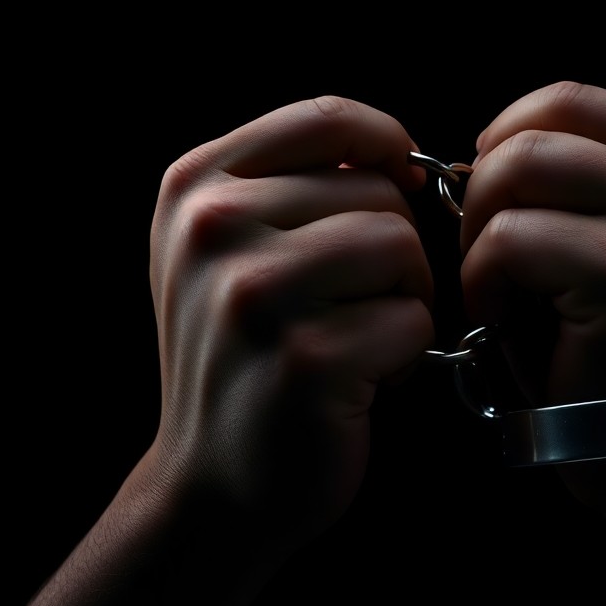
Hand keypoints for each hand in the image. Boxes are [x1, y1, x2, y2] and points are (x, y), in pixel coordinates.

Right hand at [145, 96, 433, 544]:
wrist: (212, 487)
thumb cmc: (245, 359)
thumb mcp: (229, 253)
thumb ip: (291, 186)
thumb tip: (401, 155)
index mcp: (193, 187)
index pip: (325, 118)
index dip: (386, 144)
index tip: (404, 184)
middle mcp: (212, 228)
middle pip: (377, 191)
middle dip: (394, 250)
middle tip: (360, 306)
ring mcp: (255, 293)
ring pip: (401, 248)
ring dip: (406, 299)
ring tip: (361, 338)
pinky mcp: (305, 358)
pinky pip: (413, 320)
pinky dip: (407, 356)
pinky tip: (361, 382)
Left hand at [459, 82, 605, 500]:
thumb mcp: (605, 240)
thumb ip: (568, 181)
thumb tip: (481, 147)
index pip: (565, 99)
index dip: (504, 139)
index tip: (490, 201)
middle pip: (531, 134)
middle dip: (483, 197)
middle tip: (488, 262)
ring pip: (514, 176)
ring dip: (480, 242)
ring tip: (498, 295)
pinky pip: (508, 242)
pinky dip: (483, 287)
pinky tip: (504, 325)